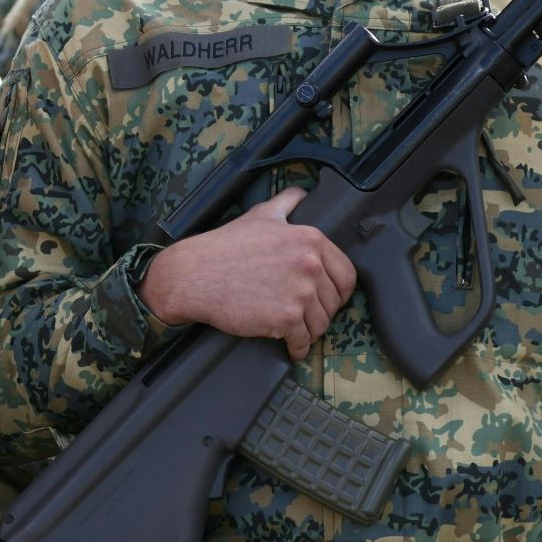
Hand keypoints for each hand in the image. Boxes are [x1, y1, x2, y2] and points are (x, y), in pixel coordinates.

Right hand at [139, 187, 355, 360]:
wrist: (195, 275)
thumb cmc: (225, 246)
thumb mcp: (260, 215)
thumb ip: (287, 202)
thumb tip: (302, 193)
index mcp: (310, 240)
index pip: (346, 275)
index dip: (338, 291)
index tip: (328, 298)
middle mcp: (310, 264)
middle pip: (333, 303)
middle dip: (321, 312)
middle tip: (305, 315)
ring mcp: (299, 293)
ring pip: (320, 324)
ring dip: (310, 332)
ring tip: (295, 331)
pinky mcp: (285, 318)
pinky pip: (303, 342)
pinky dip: (298, 348)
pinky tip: (290, 347)